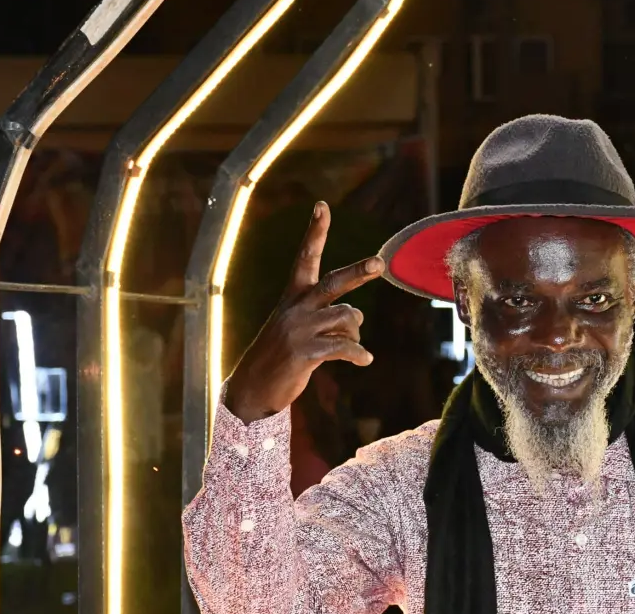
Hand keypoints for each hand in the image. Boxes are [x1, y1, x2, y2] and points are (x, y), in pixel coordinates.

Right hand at [226, 202, 381, 423]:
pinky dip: (359, 354)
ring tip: (353, 346)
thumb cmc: (284, 354)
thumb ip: (328, 315)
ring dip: (356, 333)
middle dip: (358, 272)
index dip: (315, 232)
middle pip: (333, 283)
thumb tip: (358, 316)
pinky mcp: (304, 353)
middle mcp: (296, 307)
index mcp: (293, 295)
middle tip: (380, 262)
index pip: (306, 257)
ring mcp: (299, 329)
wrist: (254, 386)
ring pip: (347, 318)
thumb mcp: (300, 327)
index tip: (322, 206)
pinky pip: (344, 347)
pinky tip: (365, 360)